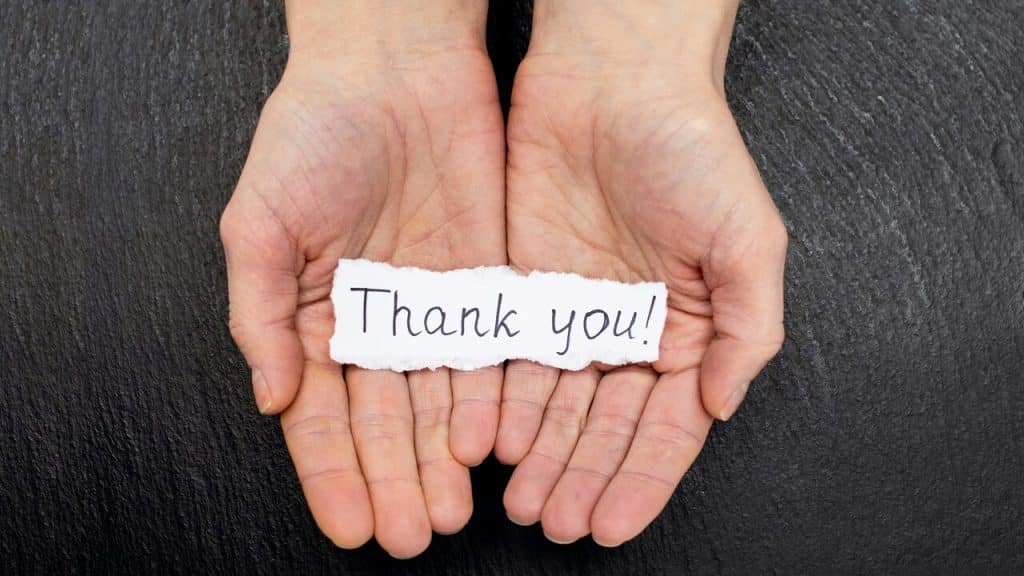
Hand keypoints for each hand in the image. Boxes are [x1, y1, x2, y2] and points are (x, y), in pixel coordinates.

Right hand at [220, 1, 504, 556]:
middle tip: (407, 536)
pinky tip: (482, 444)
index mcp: (316, 319)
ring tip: (447, 510)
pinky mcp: (485, 284)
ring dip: (441, 460)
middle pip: (385, 424)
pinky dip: (484, 400)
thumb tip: (269, 397)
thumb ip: (259, 316)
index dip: (333, 474)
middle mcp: (378, 325)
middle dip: (394, 481)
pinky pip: (487, 355)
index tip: (349, 525)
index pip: (322, 417)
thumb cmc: (311, 134)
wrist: (391, 69)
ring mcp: (434, 310)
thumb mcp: (259, 225)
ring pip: (439, 403)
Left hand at [496, 1, 786, 545]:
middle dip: (582, 478)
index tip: (613, 524)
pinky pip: (510, 359)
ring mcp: (574, 312)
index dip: (639, 478)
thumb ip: (746, 330)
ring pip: (554, 404)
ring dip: (541, 456)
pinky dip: (504, 404)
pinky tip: (494, 443)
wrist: (614, 79)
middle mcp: (630, 329)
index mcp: (688, 328)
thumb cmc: (693, 148)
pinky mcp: (523, 287)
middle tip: (556, 524)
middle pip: (604, 425)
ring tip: (523, 504)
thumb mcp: (749, 241)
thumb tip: (722, 404)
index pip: (665, 425)